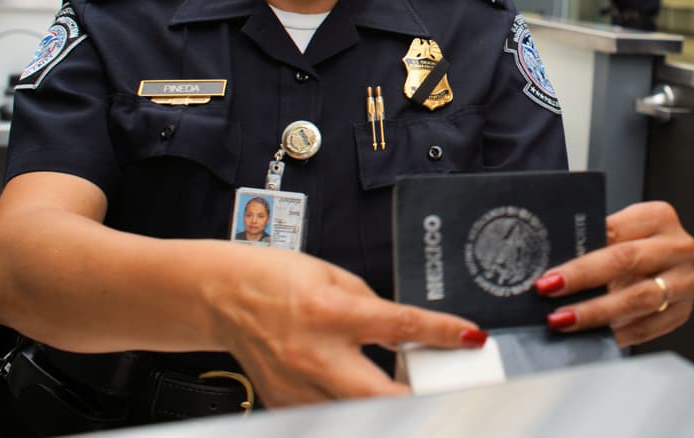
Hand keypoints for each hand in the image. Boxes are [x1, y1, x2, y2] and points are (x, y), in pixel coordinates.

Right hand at [214, 249, 485, 405]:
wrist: (222, 296)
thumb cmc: (276, 279)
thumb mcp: (334, 277)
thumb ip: (372, 307)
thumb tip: (405, 333)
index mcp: (330, 312)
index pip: (399, 325)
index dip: (442, 332)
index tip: (471, 338)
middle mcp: (314, 355)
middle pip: (379, 393)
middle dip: (418, 396)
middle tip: (444, 390)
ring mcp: (297, 387)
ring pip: (354, 414)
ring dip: (384, 406)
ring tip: (404, 391)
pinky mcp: (284, 404)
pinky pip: (328, 416)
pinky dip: (350, 408)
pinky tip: (358, 394)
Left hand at [530, 201, 693, 346]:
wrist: (663, 263)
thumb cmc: (634, 245)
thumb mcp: (618, 233)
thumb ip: (593, 243)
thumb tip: (550, 267)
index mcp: (659, 217)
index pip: (615, 233)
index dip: (581, 256)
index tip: (550, 275)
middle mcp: (678, 247)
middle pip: (628, 261)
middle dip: (584, 279)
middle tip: (551, 292)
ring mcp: (685, 280)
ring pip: (639, 299)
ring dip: (597, 312)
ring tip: (565, 319)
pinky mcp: (683, 310)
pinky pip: (649, 327)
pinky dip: (619, 333)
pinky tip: (594, 336)